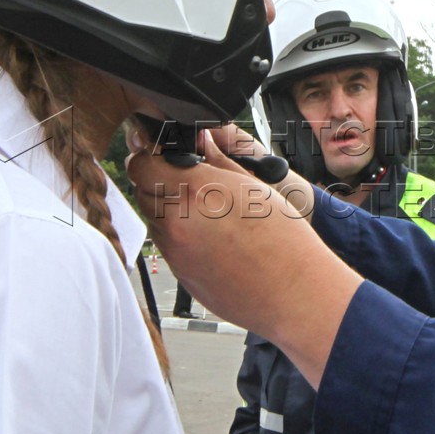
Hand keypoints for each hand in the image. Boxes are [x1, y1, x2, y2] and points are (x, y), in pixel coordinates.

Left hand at [127, 127, 353, 383]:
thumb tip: (202, 141)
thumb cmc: (284, 240)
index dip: (148, 158)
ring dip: (166, 212)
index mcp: (195, 190)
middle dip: (157, 183)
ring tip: (204, 215)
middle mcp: (176, 221)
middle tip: (185, 184)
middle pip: (141, 192)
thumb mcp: (254, 187)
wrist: (293, 292)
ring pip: (153, 221)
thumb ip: (218, 161)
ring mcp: (175, 251)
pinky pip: (167, 247)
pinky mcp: (180, 275)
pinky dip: (179, 239)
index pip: (141, 165)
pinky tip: (210, 240)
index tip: (160, 158)